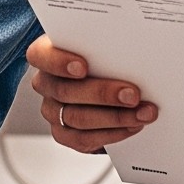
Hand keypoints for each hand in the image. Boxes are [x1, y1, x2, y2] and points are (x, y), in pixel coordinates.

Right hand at [25, 34, 156, 154]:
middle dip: (103, 94)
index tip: (83, 67)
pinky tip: (133, 126)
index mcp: (46, 54)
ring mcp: (52, 111)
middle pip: (65, 91)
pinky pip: (84, 139)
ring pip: (77, 118)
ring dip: (115, 117)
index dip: (59, 62)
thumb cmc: (101, 57)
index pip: (40, 56)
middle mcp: (45, 83)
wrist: (104, 85)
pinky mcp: (64, 134)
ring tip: (143, 113)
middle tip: (133, 95)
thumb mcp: (101, 45)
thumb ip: (106, 44)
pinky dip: (113, 133)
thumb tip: (136, 45)